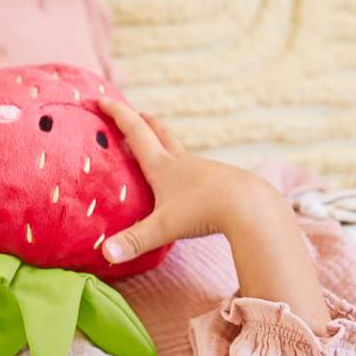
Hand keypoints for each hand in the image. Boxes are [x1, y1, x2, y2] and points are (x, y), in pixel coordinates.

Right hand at [97, 98, 252, 264]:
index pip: (135, 133)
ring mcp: (203, 170)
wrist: (251, 207)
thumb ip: (133, 241)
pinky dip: (185, 169)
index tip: (103, 100)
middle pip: (160, 134)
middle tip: (135, 113)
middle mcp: (182, 163)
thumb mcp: (164, 228)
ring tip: (160, 148)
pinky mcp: (219, 182)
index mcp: (163, 166)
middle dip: (144, 122)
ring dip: (166, 144)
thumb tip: (105, 255)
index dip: (117, 115)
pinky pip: (196, 171)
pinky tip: (189, 184)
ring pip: (180, 152)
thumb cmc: (205, 212)